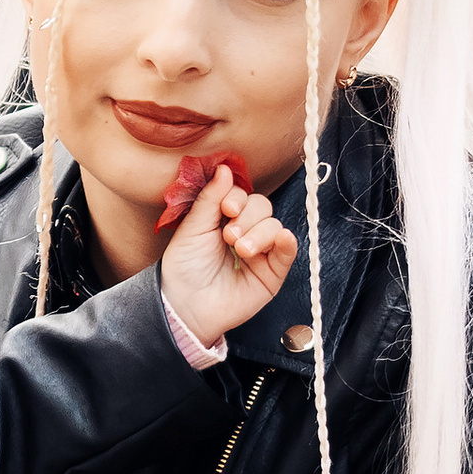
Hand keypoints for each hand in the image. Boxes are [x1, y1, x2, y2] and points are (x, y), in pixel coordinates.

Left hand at [161, 166, 296, 349]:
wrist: (185, 305)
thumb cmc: (184, 268)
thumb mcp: (192, 229)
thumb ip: (210, 199)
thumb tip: (224, 168)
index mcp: (224, 219)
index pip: (241, 195)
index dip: (237, 198)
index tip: (226, 209)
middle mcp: (245, 231)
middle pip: (262, 206)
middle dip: (247, 217)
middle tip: (229, 236)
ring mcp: (261, 252)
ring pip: (275, 225)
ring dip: (259, 233)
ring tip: (240, 250)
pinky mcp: (272, 272)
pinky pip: (288, 250)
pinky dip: (286, 241)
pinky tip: (279, 240)